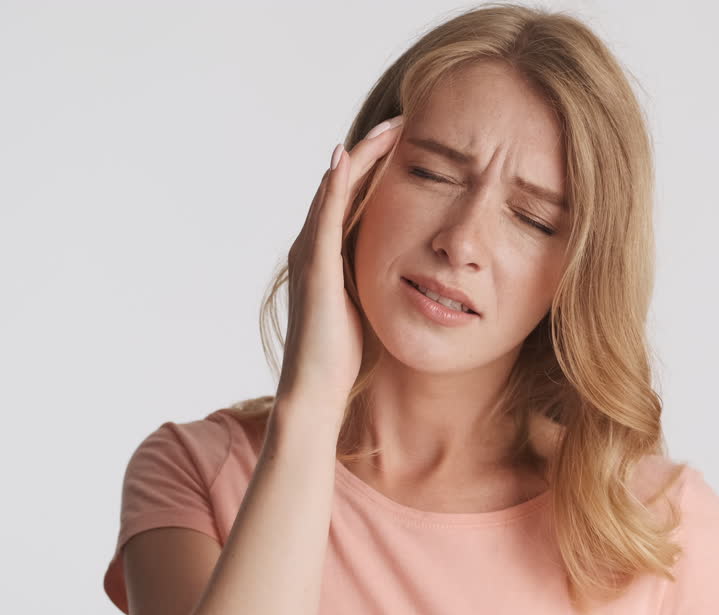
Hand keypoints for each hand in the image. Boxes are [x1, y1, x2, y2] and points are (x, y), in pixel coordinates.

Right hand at [274, 114, 404, 418]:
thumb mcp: (367, 301)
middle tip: (403, 120)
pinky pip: (324, 218)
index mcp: (328, 253)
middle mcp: (313, 246)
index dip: (378, 166)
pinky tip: (346, 160)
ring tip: (387, 128)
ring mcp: (310, 255)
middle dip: (372, 151)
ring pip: (333, 191)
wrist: (316, 390)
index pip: (354, 197)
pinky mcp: (315, 269)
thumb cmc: (343, 354)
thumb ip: (374, 276)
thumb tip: (404, 266)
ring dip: (359, 157)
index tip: (408, 141)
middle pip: (344, 184)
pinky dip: (334, 187)